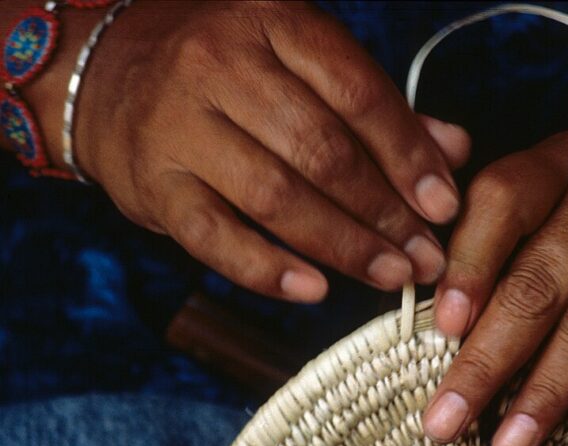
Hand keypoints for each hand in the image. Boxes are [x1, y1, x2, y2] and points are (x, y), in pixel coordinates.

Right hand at [69, 1, 470, 301]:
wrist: (108, 73)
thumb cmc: (225, 70)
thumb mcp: (300, 63)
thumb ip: (378, 106)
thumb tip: (453, 149)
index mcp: (275, 23)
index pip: (359, 94)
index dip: (409, 156)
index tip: (444, 206)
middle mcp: (223, 66)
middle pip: (322, 151)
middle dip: (385, 213)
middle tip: (425, 257)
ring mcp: (181, 125)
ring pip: (276, 196)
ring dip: (343, 245)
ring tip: (389, 275)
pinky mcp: (153, 182)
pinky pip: (215, 236)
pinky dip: (267, 268)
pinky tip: (315, 290)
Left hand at [422, 113, 567, 445]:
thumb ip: (517, 230)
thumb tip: (452, 320)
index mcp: (567, 158)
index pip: (503, 200)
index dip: (468, 266)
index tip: (442, 329)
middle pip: (541, 282)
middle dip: (488, 362)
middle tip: (447, 420)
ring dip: (546, 392)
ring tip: (510, 444)